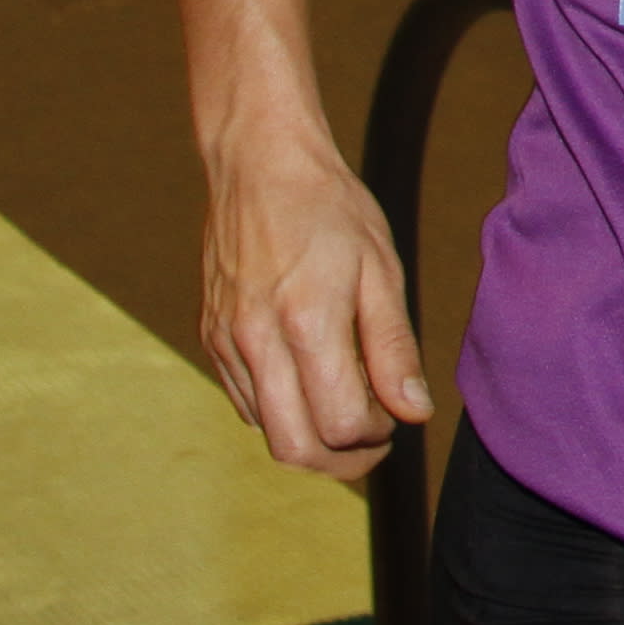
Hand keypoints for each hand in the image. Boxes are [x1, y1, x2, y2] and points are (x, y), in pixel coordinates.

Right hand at [199, 114, 431, 481]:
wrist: (258, 164)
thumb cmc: (328, 208)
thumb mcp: (380, 269)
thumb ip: (394, 348)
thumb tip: (413, 412)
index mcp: (306, 322)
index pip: (339, 424)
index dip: (375, 436)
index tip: (395, 417)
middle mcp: (256, 341)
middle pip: (295, 449)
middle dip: (342, 460)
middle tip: (373, 440)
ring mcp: (226, 343)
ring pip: (266, 432)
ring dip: (311, 437)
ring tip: (345, 403)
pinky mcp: (211, 338)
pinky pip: (245, 404)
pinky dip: (280, 412)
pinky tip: (309, 381)